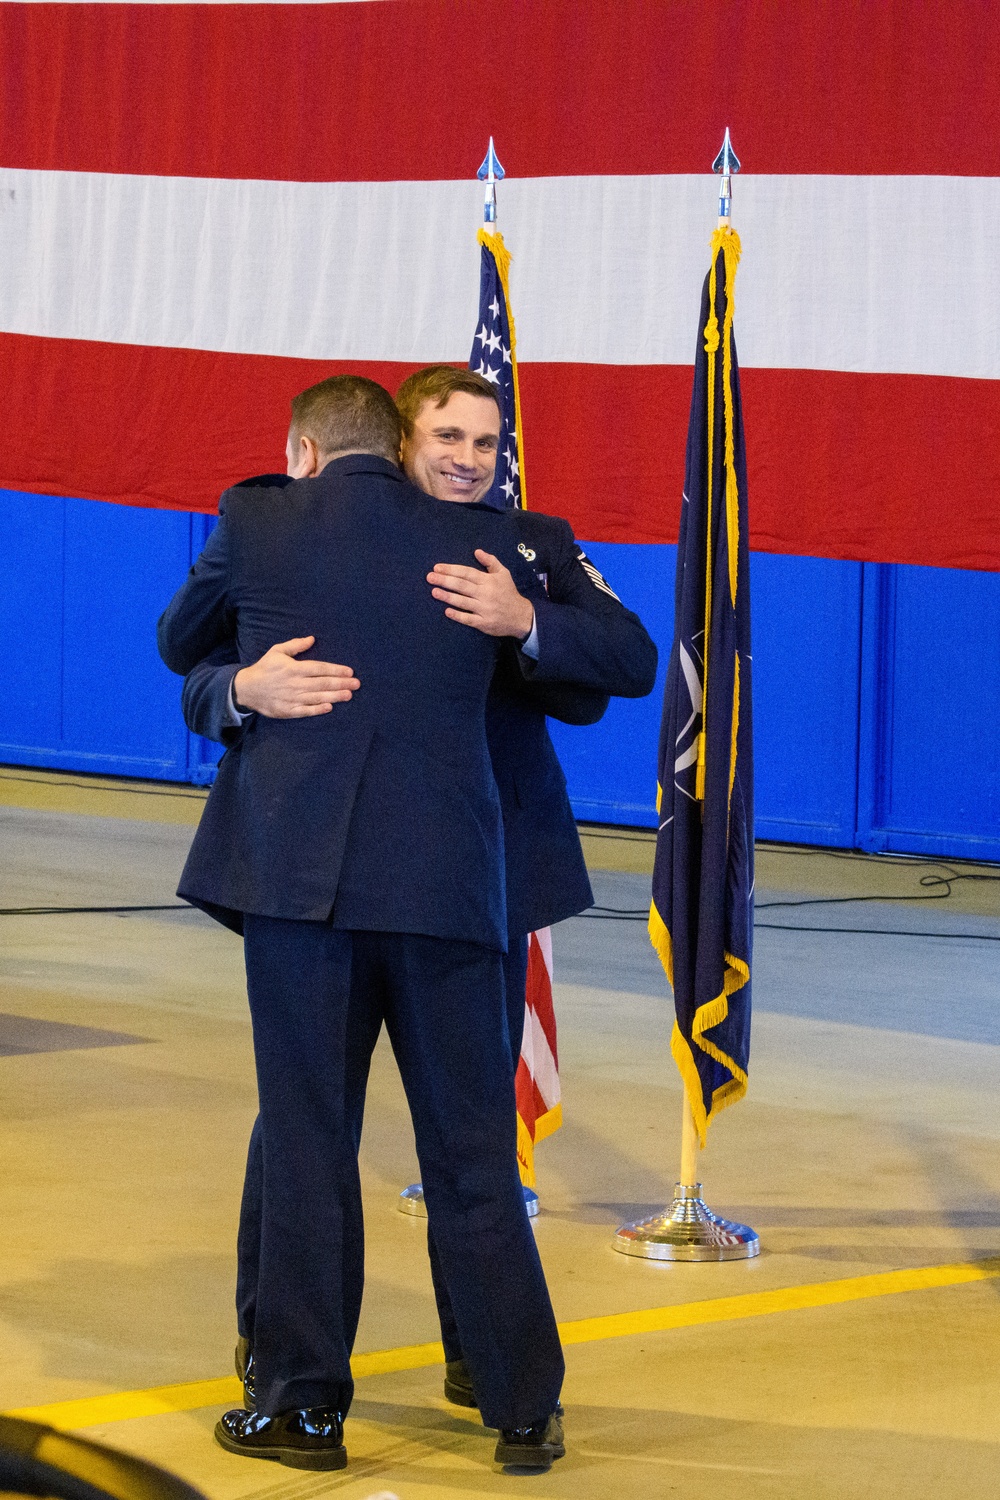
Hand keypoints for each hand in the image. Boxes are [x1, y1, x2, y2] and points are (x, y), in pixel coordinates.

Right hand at [233, 637, 358, 717]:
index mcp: (293, 668)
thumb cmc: (264, 668)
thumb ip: (295, 645)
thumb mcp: (277, 651)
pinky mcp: (288, 711)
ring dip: (335, 696)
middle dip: (341, 683)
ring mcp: (291, 698)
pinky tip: (329, 707)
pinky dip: (317, 709)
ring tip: (349, 695)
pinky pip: (305, 711)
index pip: (319, 668)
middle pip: (322, 683)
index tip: (350, 671)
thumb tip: (312, 639)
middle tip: (357, 684)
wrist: (246, 689)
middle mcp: (294, 683)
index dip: (336, 670)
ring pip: (317, 697)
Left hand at [427, 550, 534, 638]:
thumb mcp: (504, 574)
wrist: (521, 616)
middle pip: (462, 586)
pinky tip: (446, 611)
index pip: (467, 573)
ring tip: (434, 592)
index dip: (451, 569)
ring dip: (448, 596)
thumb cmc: (509, 593)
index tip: (437, 567)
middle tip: (429, 577)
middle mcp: (485, 594)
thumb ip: (490, 562)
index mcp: (489, 581)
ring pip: (463, 602)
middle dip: (445, 580)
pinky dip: (457, 615)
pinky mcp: (484, 623)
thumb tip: (477, 551)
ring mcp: (484, 609)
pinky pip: (468, 619)